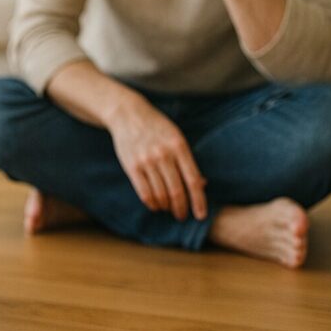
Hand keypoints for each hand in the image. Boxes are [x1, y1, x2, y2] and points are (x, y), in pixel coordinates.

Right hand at [107, 96, 207, 220]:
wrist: (128, 114)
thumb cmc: (157, 127)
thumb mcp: (176, 137)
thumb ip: (188, 161)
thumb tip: (202, 184)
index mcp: (179, 146)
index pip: (193, 180)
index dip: (199, 201)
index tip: (201, 215)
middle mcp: (163, 154)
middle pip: (177, 191)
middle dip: (181, 208)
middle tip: (182, 216)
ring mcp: (146, 160)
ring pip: (160, 194)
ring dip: (166, 207)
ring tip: (168, 209)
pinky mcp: (132, 166)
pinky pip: (144, 192)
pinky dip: (151, 203)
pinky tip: (155, 205)